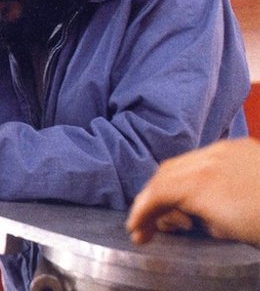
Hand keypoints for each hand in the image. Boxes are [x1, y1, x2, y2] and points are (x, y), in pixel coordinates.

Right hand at [126, 138, 259, 245]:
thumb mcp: (229, 231)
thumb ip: (199, 219)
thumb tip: (186, 218)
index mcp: (202, 183)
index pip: (157, 193)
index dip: (142, 211)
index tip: (136, 229)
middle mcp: (208, 159)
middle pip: (165, 173)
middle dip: (152, 197)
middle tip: (149, 223)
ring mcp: (226, 150)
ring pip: (182, 162)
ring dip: (170, 184)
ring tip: (174, 209)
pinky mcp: (242, 148)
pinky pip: (203, 157)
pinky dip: (192, 173)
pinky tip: (199, 190)